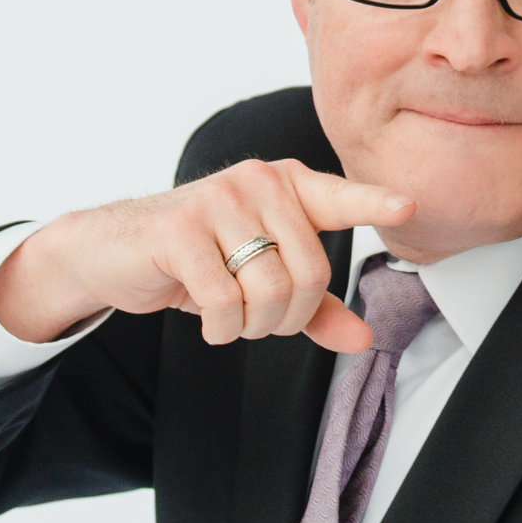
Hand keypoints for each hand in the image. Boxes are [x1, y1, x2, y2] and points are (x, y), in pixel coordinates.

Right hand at [0, 159, 414, 348]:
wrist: (112, 252)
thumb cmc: (198, 260)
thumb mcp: (260, 282)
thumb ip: (314, 308)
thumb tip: (364, 340)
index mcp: (286, 186)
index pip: (339, 196)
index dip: (373, 201)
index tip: (409, 204)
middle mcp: (257, 182)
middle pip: (309, 273)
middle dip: (287, 317)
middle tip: (256, 318)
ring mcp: (217, 201)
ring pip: (269, 291)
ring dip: (252, 326)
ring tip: (230, 316)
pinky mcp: (179, 230)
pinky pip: (225, 301)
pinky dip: (220, 329)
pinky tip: (205, 319)